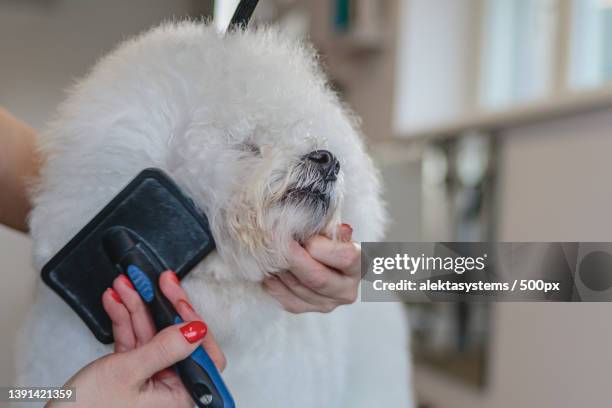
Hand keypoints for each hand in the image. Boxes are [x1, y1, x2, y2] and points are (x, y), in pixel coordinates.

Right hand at [48, 271, 224, 407]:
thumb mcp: (128, 373)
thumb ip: (164, 349)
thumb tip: (197, 329)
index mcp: (180, 396)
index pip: (203, 354)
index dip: (193, 324)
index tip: (177, 300)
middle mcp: (170, 388)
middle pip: (177, 338)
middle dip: (162, 306)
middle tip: (158, 281)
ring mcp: (151, 379)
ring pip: (152, 334)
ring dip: (137, 307)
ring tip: (126, 284)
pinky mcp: (132, 372)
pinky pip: (134, 340)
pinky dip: (124, 320)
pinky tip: (115, 300)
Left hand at [263, 224, 360, 312]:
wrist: (315, 251)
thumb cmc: (324, 233)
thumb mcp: (330, 225)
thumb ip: (332, 227)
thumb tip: (341, 229)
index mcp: (360, 265)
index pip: (345, 258)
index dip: (320, 245)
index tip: (300, 231)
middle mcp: (346, 290)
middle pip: (318, 278)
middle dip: (292, 257)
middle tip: (272, 238)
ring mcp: (326, 304)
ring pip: (298, 288)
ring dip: (280, 267)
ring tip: (269, 248)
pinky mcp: (305, 309)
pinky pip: (286, 299)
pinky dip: (274, 282)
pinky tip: (268, 267)